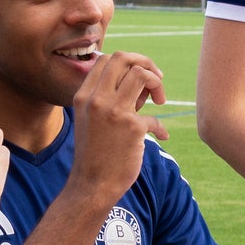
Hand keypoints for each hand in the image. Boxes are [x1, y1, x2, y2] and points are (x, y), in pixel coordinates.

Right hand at [66, 51, 169, 205]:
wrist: (91, 186)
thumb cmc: (95, 154)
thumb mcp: (92, 120)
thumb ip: (111, 98)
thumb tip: (142, 79)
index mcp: (83, 95)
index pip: (106, 59)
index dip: (128, 62)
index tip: (140, 78)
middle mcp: (96, 99)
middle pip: (123, 58)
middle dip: (146, 62)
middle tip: (157, 80)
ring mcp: (114, 111)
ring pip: (141, 74)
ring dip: (157, 83)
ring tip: (160, 102)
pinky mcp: (132, 127)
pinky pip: (155, 117)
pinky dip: (161, 128)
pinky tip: (161, 137)